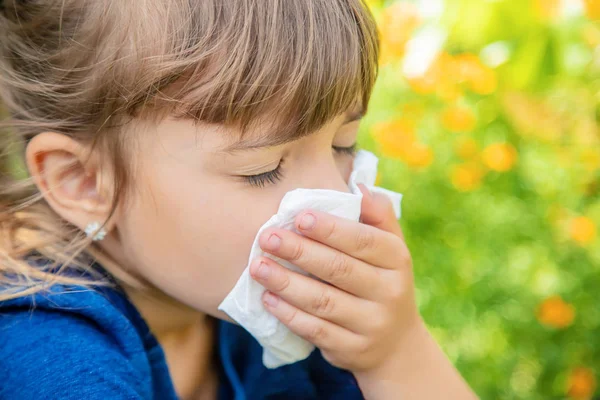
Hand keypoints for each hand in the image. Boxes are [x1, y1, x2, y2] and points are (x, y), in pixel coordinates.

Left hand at [250, 185, 419, 372]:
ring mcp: (371, 324)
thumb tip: (358, 187)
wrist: (396, 345)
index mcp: (397, 259)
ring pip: (322, 301)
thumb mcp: (391, 249)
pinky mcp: (351, 349)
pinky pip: (315, 330)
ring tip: (258, 266)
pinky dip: (288, 314)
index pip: (363, 240)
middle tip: (266, 237)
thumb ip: (377, 216)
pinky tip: (267, 298)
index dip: (330, 229)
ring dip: (286, 283)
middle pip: (339, 269)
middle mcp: (389, 292)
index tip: (298, 216)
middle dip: (299, 252)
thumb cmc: (383, 281)